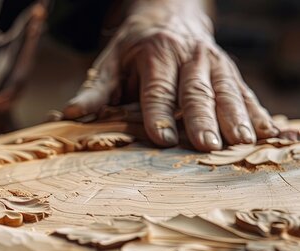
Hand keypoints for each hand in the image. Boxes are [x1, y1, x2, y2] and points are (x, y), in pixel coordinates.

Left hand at [62, 0, 278, 150]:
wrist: (169, 13)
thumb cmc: (134, 47)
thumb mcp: (110, 62)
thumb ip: (95, 91)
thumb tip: (71, 114)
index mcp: (156, 54)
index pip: (157, 89)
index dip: (158, 114)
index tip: (161, 140)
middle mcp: (189, 56)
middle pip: (197, 91)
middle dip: (202, 119)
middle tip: (207, 146)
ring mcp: (214, 63)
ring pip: (227, 90)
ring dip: (237, 117)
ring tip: (243, 142)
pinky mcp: (229, 71)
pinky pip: (246, 91)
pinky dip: (258, 112)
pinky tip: (269, 133)